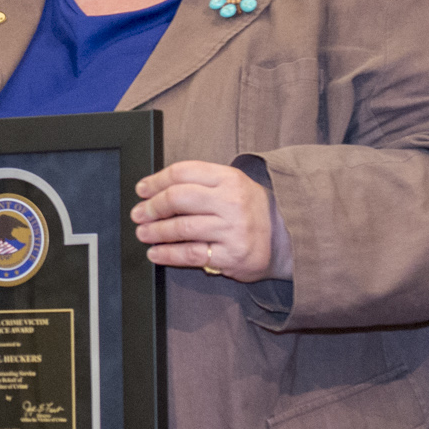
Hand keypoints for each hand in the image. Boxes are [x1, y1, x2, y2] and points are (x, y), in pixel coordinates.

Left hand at [132, 161, 284, 281]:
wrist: (289, 239)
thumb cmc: (253, 210)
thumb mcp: (234, 186)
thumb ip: (202, 184)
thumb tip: (157, 189)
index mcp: (229, 178)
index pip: (183, 172)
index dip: (156, 180)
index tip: (142, 189)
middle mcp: (231, 202)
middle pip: (179, 198)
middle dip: (152, 206)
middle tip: (139, 213)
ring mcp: (232, 229)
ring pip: (182, 227)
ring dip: (156, 231)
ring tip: (143, 233)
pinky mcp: (231, 255)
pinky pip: (191, 254)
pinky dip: (168, 254)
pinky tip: (155, 253)